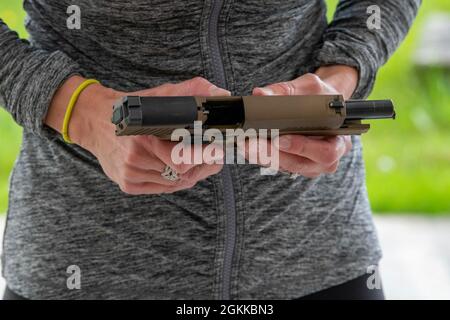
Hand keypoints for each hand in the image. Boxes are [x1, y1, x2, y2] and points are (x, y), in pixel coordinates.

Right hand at [46, 76, 229, 193]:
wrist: (95, 121)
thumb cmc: (131, 107)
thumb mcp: (161, 94)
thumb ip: (192, 91)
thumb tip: (221, 94)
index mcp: (145, 137)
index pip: (181, 160)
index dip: (204, 159)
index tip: (220, 153)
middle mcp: (136, 159)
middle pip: (182, 175)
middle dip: (203, 166)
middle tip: (214, 156)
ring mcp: (130, 174)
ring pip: (174, 184)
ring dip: (189, 174)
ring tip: (195, 160)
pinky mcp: (127, 184)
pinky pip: (161, 189)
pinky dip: (172, 181)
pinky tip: (175, 168)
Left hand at [249, 65, 356, 177]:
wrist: (323, 107)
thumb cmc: (322, 98)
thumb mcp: (310, 87)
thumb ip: (286, 90)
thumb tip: (260, 94)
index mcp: (339, 143)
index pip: (325, 153)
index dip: (302, 148)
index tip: (281, 139)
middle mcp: (325, 161)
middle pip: (299, 164)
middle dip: (273, 154)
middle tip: (252, 143)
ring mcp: (308, 166)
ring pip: (283, 167)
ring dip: (262, 157)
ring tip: (245, 144)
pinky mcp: (292, 166)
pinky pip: (275, 165)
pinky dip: (259, 156)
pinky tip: (247, 146)